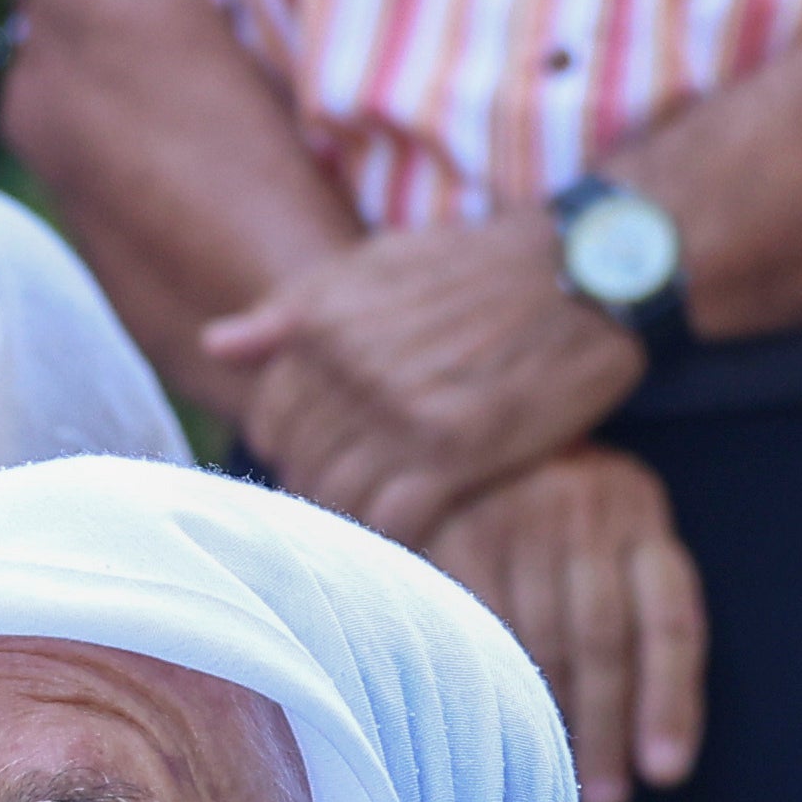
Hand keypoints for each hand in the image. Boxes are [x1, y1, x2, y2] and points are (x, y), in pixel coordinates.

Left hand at [199, 210, 635, 535]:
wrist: (586, 273)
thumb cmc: (480, 266)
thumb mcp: (379, 263)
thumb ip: (294, 309)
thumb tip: (216, 346)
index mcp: (325, 321)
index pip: (268, 415)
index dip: (287, 444)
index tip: (319, 453)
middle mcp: (353, 369)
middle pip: (298, 462)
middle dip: (318, 482)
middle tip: (353, 492)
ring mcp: (403, 416)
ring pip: (337, 498)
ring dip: (352, 515)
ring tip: (381, 512)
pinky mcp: (457, 456)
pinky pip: (392, 524)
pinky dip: (393, 538)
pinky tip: (414, 529)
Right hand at [426, 442, 705, 801]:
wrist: (482, 426)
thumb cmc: (563, 512)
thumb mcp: (618, 530)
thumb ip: (633, 603)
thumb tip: (659, 741)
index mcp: (640, 514)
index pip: (668, 620)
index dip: (670, 702)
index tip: (665, 773)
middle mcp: (586, 510)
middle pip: (603, 640)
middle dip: (604, 728)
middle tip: (605, 800)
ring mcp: (517, 515)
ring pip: (539, 637)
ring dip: (546, 716)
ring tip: (550, 781)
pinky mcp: (455, 524)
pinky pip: (477, 618)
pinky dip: (486, 677)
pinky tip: (491, 724)